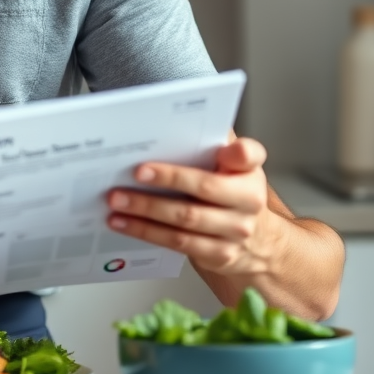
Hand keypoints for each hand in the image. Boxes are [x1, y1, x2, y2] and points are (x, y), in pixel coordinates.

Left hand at [106, 137, 282, 277]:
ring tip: (118, 200)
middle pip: (204, 188)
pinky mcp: (218, 255)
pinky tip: (124, 222)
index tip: (219, 148)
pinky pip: (176, 243)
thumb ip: (212, 142)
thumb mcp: (231, 163)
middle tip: (134, 173)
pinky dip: (146, 231)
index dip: (237, 152)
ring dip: (146, 209)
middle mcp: (247, 202)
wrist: (256, 241)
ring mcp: (233, 231)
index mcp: (249, 172)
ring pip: (185, 219)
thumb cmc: (233, 190)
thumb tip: (178, 118)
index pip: (248, 155)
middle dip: (167, 179)